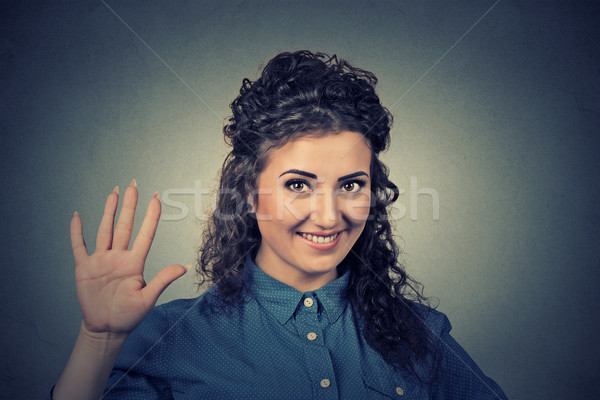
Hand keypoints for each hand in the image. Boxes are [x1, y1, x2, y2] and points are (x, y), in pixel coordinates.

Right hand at [70, 179, 188, 334]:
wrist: (106, 329)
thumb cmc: (129, 315)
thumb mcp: (148, 298)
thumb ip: (163, 280)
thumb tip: (185, 266)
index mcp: (135, 262)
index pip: (145, 234)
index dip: (151, 216)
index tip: (156, 197)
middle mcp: (119, 257)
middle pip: (125, 225)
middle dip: (129, 205)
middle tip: (133, 184)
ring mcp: (101, 260)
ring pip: (105, 230)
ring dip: (109, 211)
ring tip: (114, 192)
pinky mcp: (84, 267)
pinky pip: (79, 246)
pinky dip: (76, 231)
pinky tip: (77, 216)